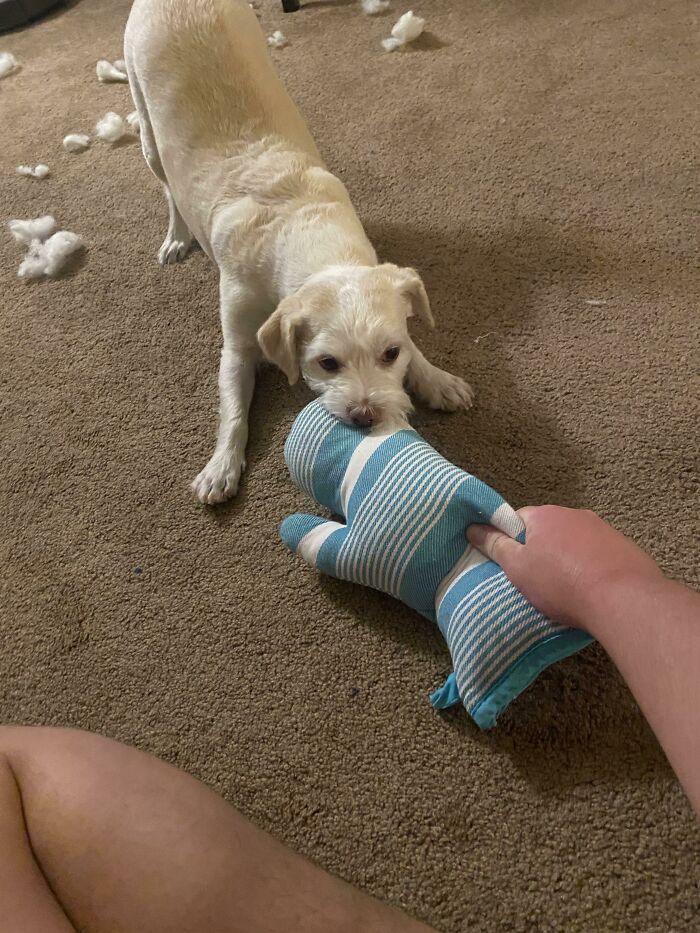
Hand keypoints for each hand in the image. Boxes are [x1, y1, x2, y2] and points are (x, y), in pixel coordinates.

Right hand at [467, 505, 663, 630]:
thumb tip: (473, 528)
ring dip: (567, 558)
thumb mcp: (517, 568)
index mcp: (544, 515)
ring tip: (565, 588)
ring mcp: (602, 528)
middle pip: (547, 529)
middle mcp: (573, 514)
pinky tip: (591, 588)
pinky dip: (591, 567)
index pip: (516, 520)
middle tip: (535, 579)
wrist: (623, 598)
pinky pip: (597, 554)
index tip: (510, 563)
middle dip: (540, 550)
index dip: (510, 540)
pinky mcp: (623, 546)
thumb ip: (494, 546)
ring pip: (573, 541)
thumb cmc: (562, 583)